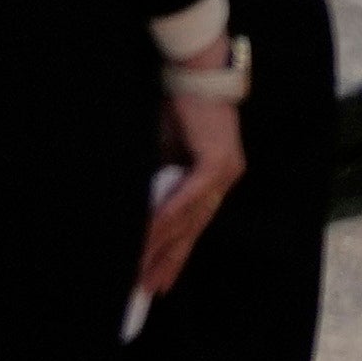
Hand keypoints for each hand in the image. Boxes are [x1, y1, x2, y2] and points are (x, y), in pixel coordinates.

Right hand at [132, 82, 250, 300]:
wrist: (195, 71)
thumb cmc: (178, 107)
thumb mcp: (162, 151)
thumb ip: (156, 180)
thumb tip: (136, 212)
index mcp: (212, 179)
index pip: (191, 225)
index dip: (174, 255)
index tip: (157, 282)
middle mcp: (224, 180)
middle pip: (192, 230)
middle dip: (168, 261)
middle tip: (147, 290)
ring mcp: (225, 173)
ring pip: (190, 218)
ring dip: (164, 244)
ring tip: (141, 268)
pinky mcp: (219, 162)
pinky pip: (191, 196)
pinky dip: (170, 214)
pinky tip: (154, 233)